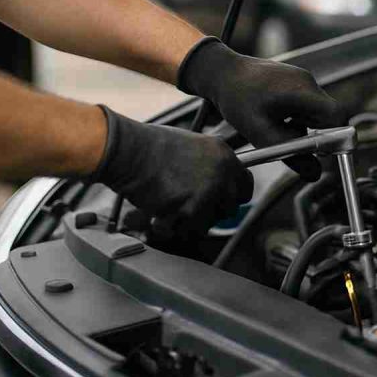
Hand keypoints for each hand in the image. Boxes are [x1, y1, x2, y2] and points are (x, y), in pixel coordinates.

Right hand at [93, 106, 253, 236]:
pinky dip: (168, 227)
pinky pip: (184, 231)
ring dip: (188, 222)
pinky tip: (157, 212)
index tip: (225, 201)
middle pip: (229, 209)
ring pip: (206, 224)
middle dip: (211, 212)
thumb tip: (218, 182)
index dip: (234, 196)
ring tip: (169, 206)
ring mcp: (208, 193)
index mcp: (225, 156)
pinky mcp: (190, 210)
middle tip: (190, 207)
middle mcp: (222, 174)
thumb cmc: (153, 146)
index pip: (246, 186)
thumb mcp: (194, 146)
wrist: (131, 150)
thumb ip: (211, 165)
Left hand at [176, 38, 342, 179]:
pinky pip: (307, 104)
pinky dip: (297, 117)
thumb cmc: (237, 98)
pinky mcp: (297, 81)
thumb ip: (290, 155)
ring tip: (276, 127)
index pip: (336, 115)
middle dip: (317, 134)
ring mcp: (303, 79)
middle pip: (329, 116)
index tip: (324, 152)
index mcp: (302, 90)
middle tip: (295, 146)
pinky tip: (275, 117)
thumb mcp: (260, 133)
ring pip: (317, 112)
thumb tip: (315, 174)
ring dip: (304, 126)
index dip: (336, 136)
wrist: (222, 71)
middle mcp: (307, 82)